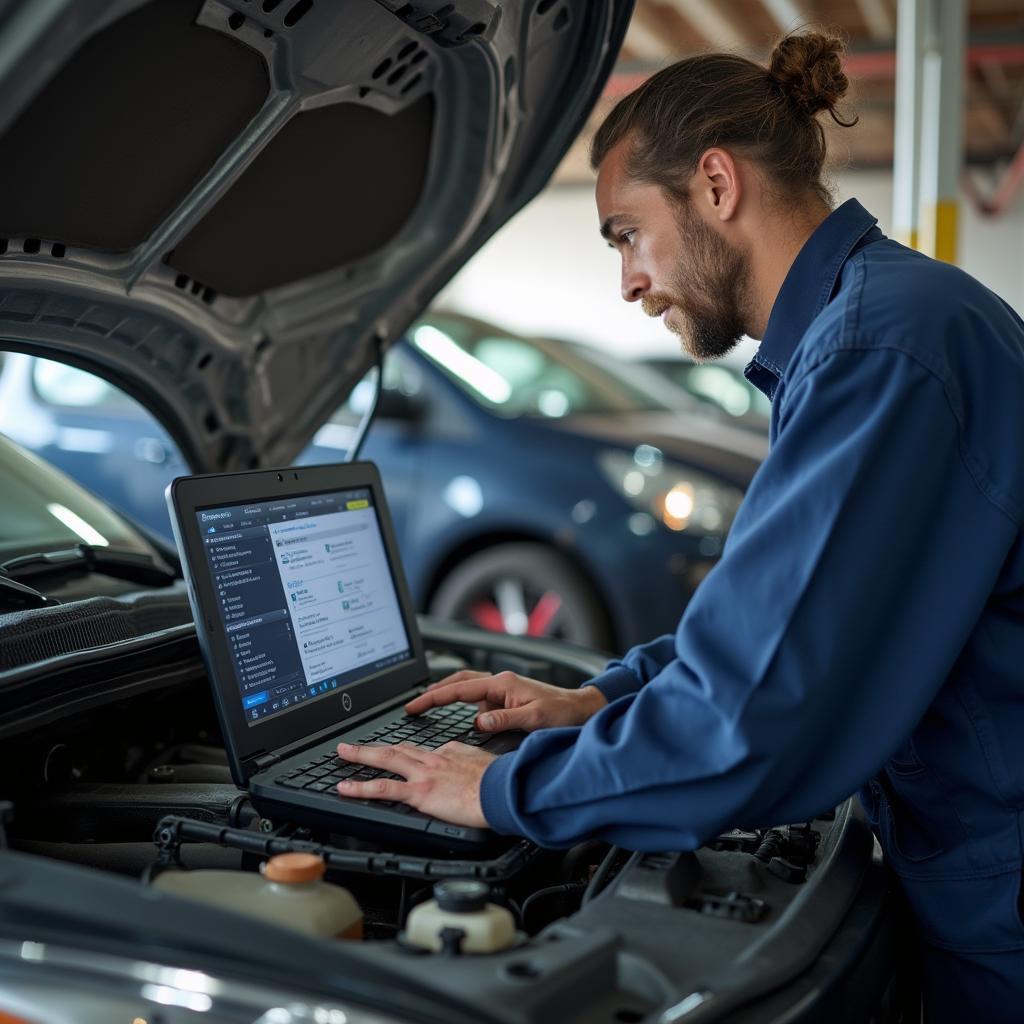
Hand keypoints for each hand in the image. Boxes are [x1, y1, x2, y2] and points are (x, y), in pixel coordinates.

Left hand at [335, 740, 494, 827]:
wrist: (505, 789)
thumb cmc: (502, 781)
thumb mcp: (488, 764)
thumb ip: (473, 765)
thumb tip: (473, 770)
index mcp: (450, 752)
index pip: (422, 751)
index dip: (406, 753)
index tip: (397, 754)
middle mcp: (434, 758)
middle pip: (397, 748)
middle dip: (373, 747)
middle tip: (351, 745)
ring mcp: (425, 774)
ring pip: (385, 760)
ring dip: (360, 757)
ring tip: (342, 755)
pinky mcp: (421, 792)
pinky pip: (384, 789)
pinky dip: (362, 788)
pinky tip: (346, 789)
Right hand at [404, 670, 606, 732]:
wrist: (581, 709)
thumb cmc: (562, 712)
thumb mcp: (533, 719)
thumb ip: (504, 720)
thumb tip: (478, 723)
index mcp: (502, 684)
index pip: (459, 689)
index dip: (434, 698)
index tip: (414, 706)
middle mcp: (500, 683)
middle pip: (458, 682)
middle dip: (434, 693)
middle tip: (413, 706)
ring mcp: (503, 689)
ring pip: (468, 691)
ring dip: (450, 699)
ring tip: (430, 712)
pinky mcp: (507, 698)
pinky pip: (480, 701)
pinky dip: (467, 708)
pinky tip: (467, 722)